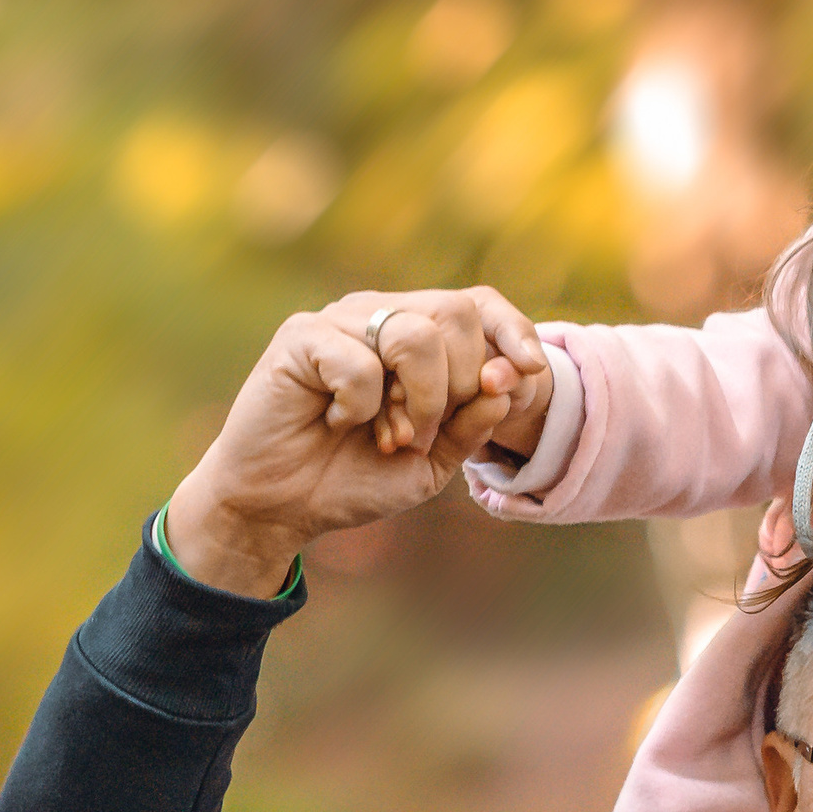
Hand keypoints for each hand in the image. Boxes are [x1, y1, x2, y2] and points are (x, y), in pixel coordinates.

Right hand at [164, 288, 548, 595]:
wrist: (281, 508)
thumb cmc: (354, 479)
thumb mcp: (432, 462)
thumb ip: (471, 425)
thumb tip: (505, 382)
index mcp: (418, 336)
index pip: (479, 304)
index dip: (513, 330)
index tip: (530, 370)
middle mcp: (381, 315)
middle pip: (457, 315)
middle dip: (458, 386)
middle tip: (420, 435)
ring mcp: (340, 320)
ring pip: (415, 334)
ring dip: (416, 401)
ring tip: (386, 436)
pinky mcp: (302, 336)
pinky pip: (361, 360)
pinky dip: (360, 405)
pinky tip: (333, 421)